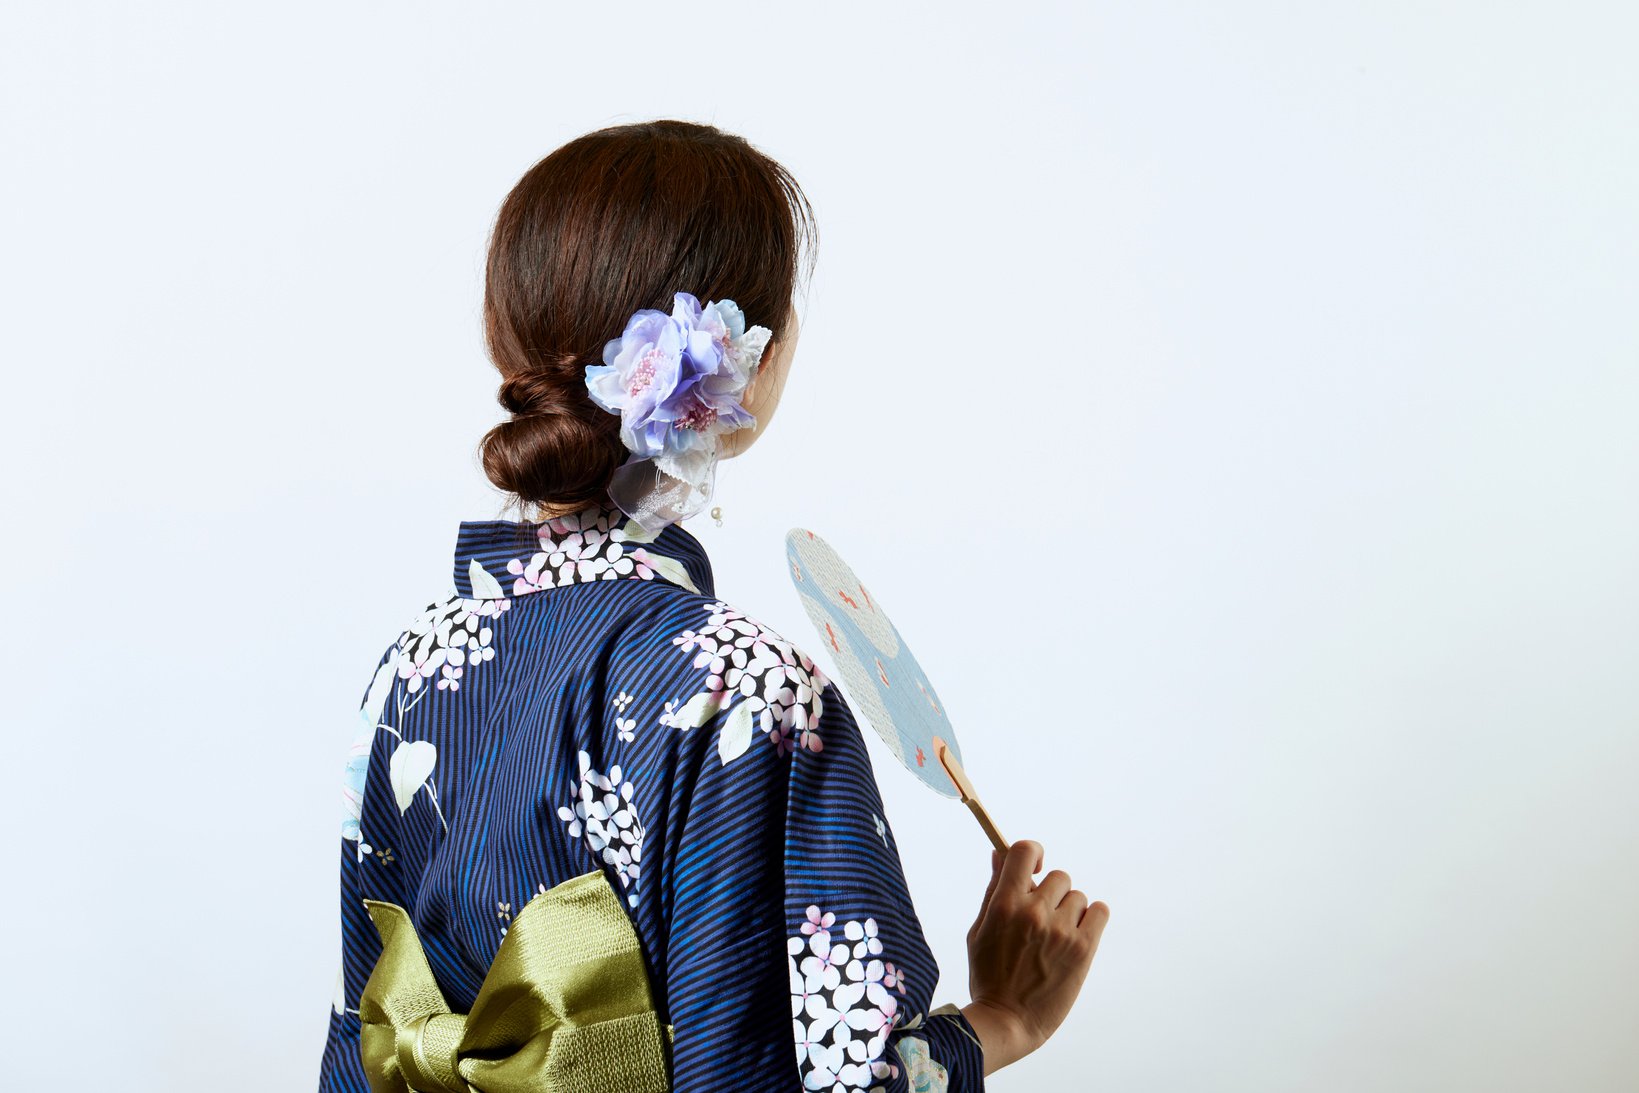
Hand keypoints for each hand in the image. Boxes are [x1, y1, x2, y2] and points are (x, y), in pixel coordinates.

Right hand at [960, 839, 1108, 1073]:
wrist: (1008, 1022)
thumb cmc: (988, 975)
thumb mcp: (980, 929)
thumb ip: (994, 889)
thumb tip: (999, 853)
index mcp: (1004, 905)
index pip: (1025, 851)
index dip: (1033, 853)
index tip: (1035, 868)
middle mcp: (1033, 913)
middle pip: (1058, 876)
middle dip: (1051, 894)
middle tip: (1042, 920)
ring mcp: (1060, 931)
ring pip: (1078, 896)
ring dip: (1069, 911)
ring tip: (1056, 938)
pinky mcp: (1083, 949)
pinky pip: (1100, 911)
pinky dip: (1092, 919)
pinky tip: (1077, 935)